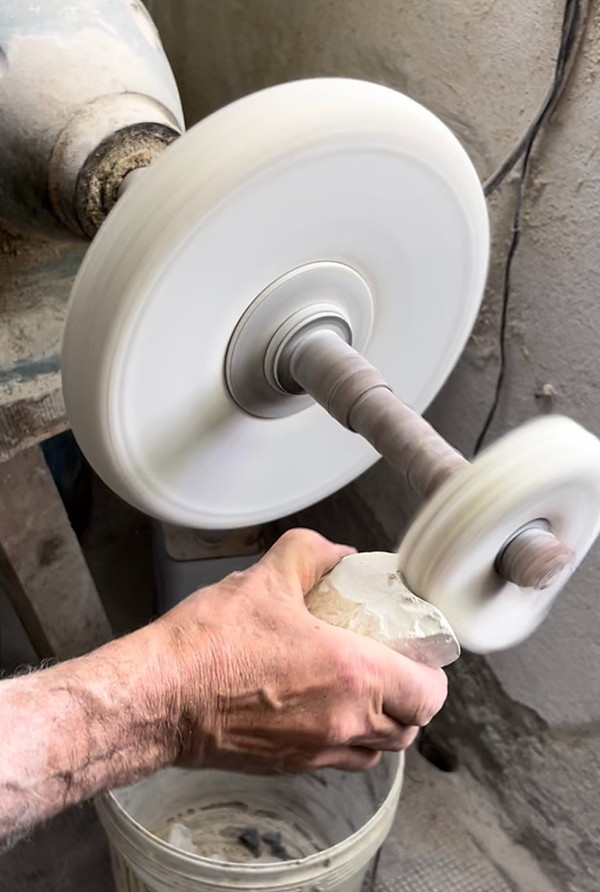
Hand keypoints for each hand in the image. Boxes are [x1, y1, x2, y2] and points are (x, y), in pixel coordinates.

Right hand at [156, 528, 447, 773]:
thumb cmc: (210, 646)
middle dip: (413, 701)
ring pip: (377, 752)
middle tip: (395, 668)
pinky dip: (346, 738)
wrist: (160, 698)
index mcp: (351, 675)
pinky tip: (322, 706)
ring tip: (364, 690)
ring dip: (383, 725)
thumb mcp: (265, 578)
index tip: (421, 655)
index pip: (428, 695)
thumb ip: (311, 555)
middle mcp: (343, 721)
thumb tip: (337, 554)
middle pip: (410, 729)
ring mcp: (316, 751)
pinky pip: (339, 759)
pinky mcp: (290, 767)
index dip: (433, 675)